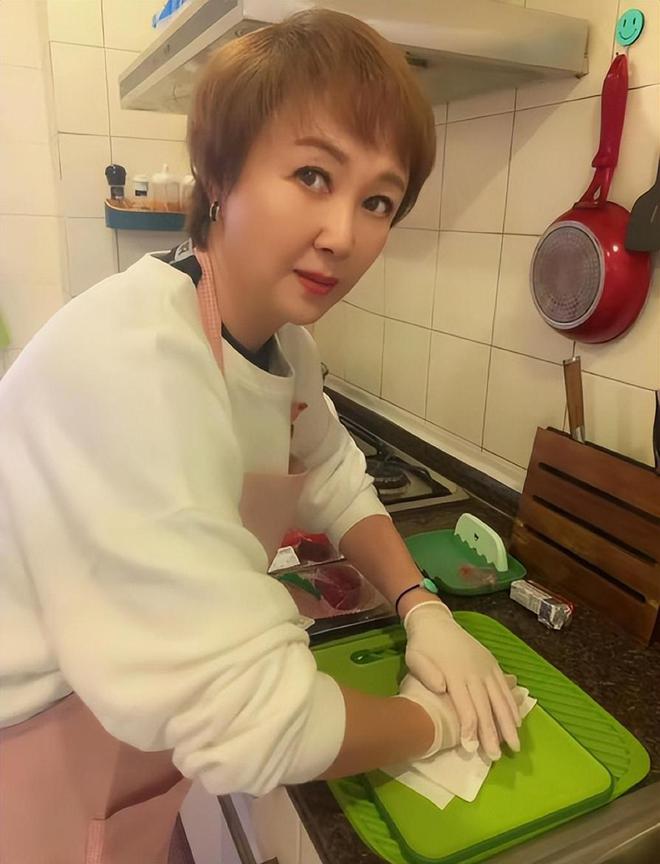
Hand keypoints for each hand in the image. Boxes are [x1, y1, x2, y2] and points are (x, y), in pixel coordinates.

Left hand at [404, 601, 520, 759]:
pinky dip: (513, 705)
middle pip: (485, 706)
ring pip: (500, 698)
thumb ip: (426, 673)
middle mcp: (474, 672)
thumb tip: (440, 689)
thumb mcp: (415, 658)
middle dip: (492, 733)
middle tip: (497, 756)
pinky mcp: (492, 663)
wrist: (434, 621)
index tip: (473, 748)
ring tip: (514, 745)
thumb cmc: (422, 645)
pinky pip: (505, 687)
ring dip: (508, 723)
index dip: (470, 727)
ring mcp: (485, 667)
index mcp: (454, 673)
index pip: (465, 706)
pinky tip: (518, 721)